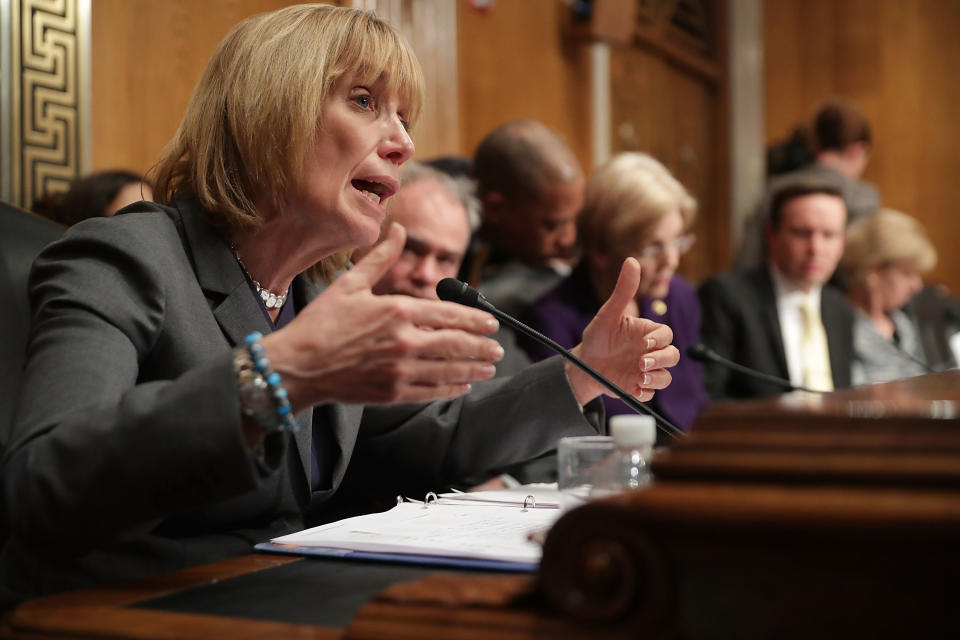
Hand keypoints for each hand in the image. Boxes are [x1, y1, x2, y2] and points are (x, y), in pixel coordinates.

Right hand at [262, 224, 502, 408]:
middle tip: (497, 348)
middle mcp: (404, 341)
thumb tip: (398, 228)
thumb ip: (380, 257)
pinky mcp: (392, 393)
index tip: (491, 323)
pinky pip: (431, 391)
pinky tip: (462, 385)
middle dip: (481, 347)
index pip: (448, 314)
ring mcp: (400, 370)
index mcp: (396, 311)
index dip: (474, 319)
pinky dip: (451, 388)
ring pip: (449, 370)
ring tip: (489, 368)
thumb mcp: (350, 283)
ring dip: (474, 368)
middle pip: (456, 344)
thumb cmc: (319, 324)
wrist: (296, 365)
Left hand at [566, 258, 678, 405]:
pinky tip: (633, 388)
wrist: (584, 364)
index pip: (666, 334)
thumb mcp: (608, 313)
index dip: (659, 340)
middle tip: (641, 362)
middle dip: (662, 360)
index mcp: (646, 333)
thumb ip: (623, 290)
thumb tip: (631, 260)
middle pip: (673, 356)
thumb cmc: (598, 336)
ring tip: (639, 377)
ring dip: (657, 378)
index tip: (644, 344)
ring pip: (666, 376)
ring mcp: (646, 371)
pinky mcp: (638, 387)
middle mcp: (650, 352)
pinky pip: (651, 393)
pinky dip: (645, 392)